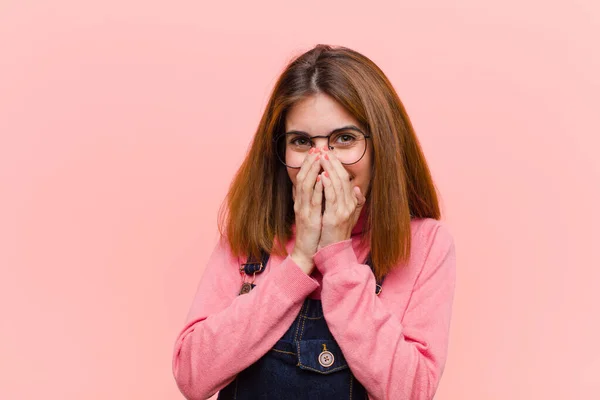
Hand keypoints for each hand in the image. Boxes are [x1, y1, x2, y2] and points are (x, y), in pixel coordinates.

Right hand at [291, 148, 323, 274]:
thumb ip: (314, 198)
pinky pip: (313, 201)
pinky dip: (316, 189)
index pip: (304, 177)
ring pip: (306, 186)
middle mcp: (301, 203)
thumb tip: (318, 184)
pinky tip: (321, 178)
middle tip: (316, 148)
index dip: (309, 163)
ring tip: (318, 158)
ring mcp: (304, 210)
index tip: (315, 151)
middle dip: (310, 162)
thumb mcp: (313, 212)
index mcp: (302, 201)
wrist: (307, 251)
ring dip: (312, 171)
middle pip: (303, 178)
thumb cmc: (312, 232)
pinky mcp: (309, 218)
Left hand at [317, 148, 365, 250]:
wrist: (333, 252)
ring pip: (338, 185)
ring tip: (322, 157)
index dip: (338, 166)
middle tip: (324, 150)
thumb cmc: (335, 234)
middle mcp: (349, 205)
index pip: (346, 179)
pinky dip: (327, 185)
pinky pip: (331, 197)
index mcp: (351, 203)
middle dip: (333, 163)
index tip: (329, 154)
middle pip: (343, 178)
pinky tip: (322, 175)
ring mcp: (343, 211)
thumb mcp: (346, 217)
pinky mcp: (335, 217)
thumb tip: (356, 188)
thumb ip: (353, 203)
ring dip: (330, 169)